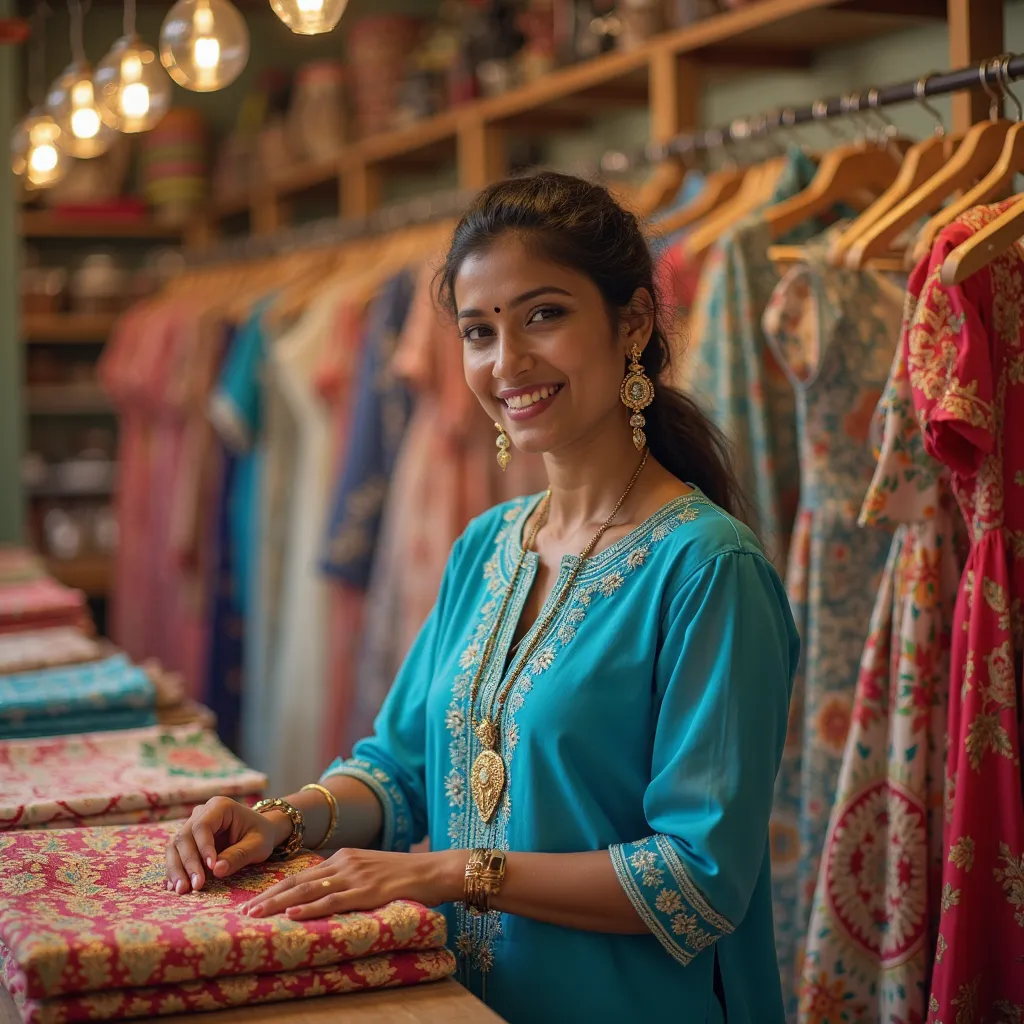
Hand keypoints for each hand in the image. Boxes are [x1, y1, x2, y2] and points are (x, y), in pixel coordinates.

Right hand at [165, 796, 286, 893]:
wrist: (260, 832)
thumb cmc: (261, 835)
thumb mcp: (258, 845)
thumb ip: (239, 855)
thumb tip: (217, 870)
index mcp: (220, 807)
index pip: (203, 826)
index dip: (203, 847)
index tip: (210, 867)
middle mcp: (202, 813)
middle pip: (184, 837)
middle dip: (188, 863)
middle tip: (196, 885)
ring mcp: (192, 826)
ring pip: (175, 846)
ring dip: (177, 869)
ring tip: (182, 890)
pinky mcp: (188, 841)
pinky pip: (176, 855)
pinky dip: (175, 871)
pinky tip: (176, 887)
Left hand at [239, 848, 466, 920]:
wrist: (434, 870)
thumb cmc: (405, 875)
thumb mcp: (371, 870)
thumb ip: (348, 878)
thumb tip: (325, 895)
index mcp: (344, 856)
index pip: (301, 874)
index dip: (275, 888)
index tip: (254, 902)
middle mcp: (345, 862)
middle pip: (298, 881)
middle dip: (269, 896)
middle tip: (244, 912)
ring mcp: (356, 876)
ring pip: (309, 890)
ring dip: (280, 903)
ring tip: (257, 915)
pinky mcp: (368, 891)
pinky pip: (333, 900)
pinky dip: (311, 908)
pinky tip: (293, 914)